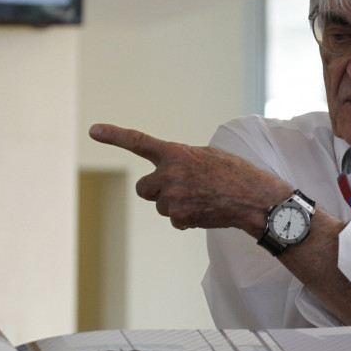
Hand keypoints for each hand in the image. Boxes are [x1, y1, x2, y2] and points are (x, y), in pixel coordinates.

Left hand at [89, 123, 290, 230]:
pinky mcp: (180, 217)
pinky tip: (207, 211)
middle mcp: (169, 174)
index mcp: (176, 153)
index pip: (139, 142)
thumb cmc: (238, 175)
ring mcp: (173, 197)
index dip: (115, 135)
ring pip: (160, 206)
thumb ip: (184, 160)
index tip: (94, 130)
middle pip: (145, 188)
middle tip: (179, 190)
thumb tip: (170, 175)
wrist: (255, 200)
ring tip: (203, 200)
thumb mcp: (209, 156)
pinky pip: (175, 220)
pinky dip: (187, 219)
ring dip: (175, 205)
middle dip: (157, 191)